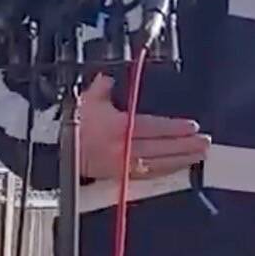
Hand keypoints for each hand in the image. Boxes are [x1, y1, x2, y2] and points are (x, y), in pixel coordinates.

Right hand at [79, 74, 209, 180]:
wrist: (50, 152)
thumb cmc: (68, 126)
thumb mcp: (86, 101)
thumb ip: (102, 88)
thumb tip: (107, 79)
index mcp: (118, 127)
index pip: (154, 127)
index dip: (175, 128)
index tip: (192, 127)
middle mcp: (122, 148)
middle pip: (160, 147)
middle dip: (185, 146)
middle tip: (204, 144)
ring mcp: (121, 165)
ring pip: (157, 164)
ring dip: (180, 160)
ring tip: (198, 156)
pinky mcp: (117, 177)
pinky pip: (146, 175)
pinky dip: (164, 171)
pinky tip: (177, 168)